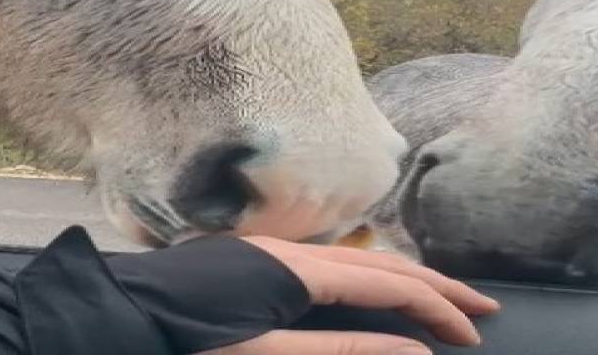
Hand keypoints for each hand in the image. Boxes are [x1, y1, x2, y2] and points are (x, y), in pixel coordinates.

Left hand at [199, 238, 499, 354]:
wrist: (115, 312)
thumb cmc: (184, 342)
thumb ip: (340, 353)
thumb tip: (413, 351)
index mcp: (297, 273)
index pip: (388, 285)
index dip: (436, 309)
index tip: (475, 335)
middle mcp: (290, 253)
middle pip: (378, 264)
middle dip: (433, 286)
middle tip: (481, 309)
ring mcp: (270, 253)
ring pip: (353, 262)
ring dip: (400, 280)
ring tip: (437, 300)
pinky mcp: (253, 262)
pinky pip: (327, 266)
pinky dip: (365, 280)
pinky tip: (368, 294)